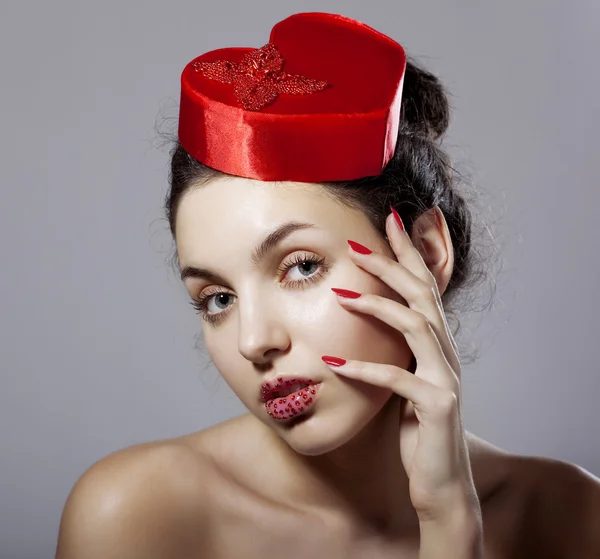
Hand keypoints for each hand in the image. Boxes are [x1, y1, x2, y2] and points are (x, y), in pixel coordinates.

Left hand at [322, 207, 478, 522]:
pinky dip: (364, 368)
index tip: (389, 222)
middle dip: (393, 264)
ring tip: (341, 293)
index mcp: (437, 345)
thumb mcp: (403, 381)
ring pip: (416, 325)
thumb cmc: (416, 430)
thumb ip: (394, 352)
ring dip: (378, 305)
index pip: (424, 288)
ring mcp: (446, 379)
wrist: (441, 483)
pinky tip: (334, 363)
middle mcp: (446, 354)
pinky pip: (398, 379)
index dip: (409, 254)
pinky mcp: (437, 406)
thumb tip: (365, 325)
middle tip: (359, 242)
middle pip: (423, 295)